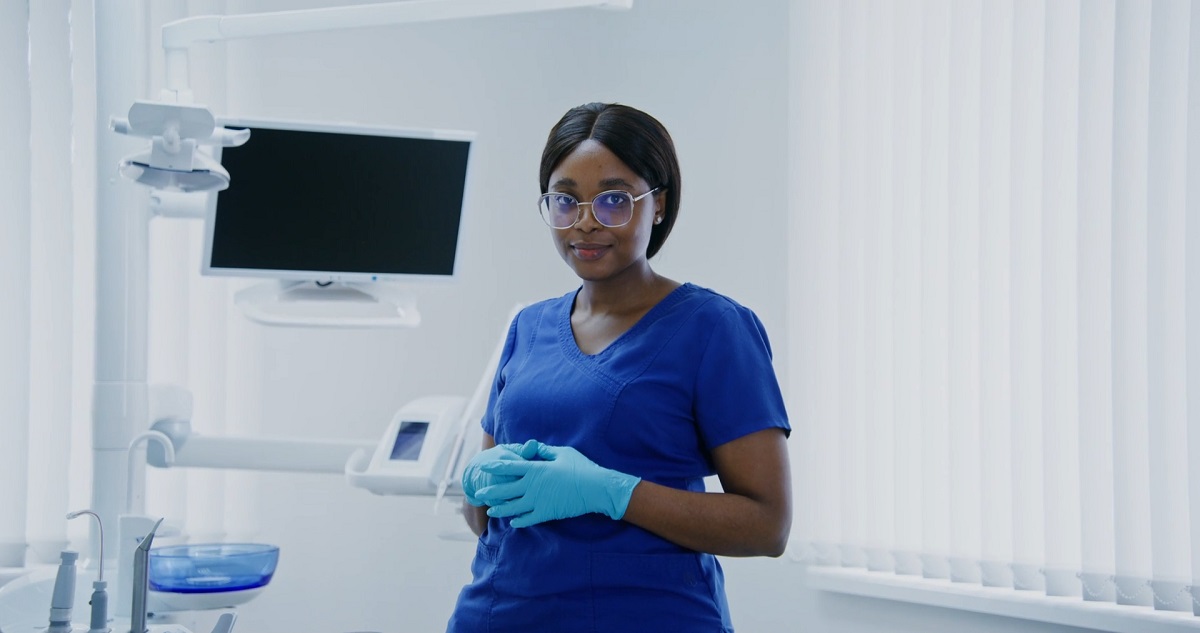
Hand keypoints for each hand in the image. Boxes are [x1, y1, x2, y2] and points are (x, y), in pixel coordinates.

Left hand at [474, 442, 640, 527]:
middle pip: (506, 489)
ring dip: (501, 509)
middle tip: (480, 493)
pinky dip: (519, 521)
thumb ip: (546, 451)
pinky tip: (513, 523)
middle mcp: (532, 485)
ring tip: (491, 510)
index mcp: (536, 468)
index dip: (496, 466)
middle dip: (491, 491)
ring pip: (513, 507)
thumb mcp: (563, 453)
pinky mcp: (546, 513)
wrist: (595, 489)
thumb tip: (534, 447)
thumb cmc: (581, 468)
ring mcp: (538, 501)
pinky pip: (528, 519)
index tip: (484, 466)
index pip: (510, 467)